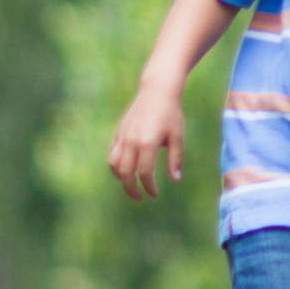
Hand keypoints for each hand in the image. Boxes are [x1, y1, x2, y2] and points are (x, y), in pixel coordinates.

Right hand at [107, 83, 184, 200]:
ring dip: (121, 179)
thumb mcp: (177, 136)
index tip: (154, 195)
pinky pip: (112, 153)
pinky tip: (124, 171)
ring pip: (114, 164)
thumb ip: (175, 159)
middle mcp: (131, 141)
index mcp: (147, 143)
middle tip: (140, 198)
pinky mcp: (118, 132)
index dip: (149, 187)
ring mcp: (122, 136)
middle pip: (125, 173)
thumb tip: (175, 180)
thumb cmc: (171, 114)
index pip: (144, 173)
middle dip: (131, 189)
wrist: (157, 91)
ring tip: (131, 186)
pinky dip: (115, 166)